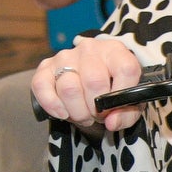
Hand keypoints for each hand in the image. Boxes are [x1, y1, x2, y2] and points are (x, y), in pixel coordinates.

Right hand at [32, 35, 146, 132]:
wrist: (91, 81)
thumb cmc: (113, 90)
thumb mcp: (129, 101)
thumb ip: (127, 113)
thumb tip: (112, 123)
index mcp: (116, 52)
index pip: (125, 69)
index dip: (121, 95)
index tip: (115, 110)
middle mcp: (90, 49)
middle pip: (94, 81)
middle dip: (96, 109)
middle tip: (98, 116)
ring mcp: (65, 56)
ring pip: (69, 88)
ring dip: (77, 111)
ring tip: (84, 116)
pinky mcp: (45, 66)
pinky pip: (42, 87)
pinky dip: (53, 106)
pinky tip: (63, 113)